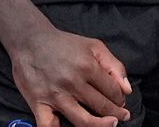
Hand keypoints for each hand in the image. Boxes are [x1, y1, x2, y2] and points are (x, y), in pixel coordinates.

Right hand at [11, 26, 132, 126]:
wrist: (30, 40)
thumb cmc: (64, 44)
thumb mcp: (94, 46)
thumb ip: (114, 66)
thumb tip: (127, 90)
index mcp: (87, 66)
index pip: (113, 91)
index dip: (120, 98)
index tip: (120, 101)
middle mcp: (73, 83)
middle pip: (102, 107)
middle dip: (116, 114)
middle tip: (120, 116)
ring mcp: (56, 96)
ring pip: (83, 121)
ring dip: (100, 126)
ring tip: (109, 125)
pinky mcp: (39, 104)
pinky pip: (48, 126)